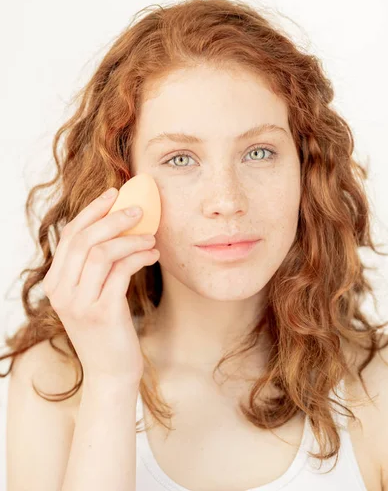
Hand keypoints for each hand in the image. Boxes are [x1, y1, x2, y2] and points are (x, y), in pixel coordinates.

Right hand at [42, 188, 158, 384]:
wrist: (111, 372)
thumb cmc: (107, 328)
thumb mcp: (91, 294)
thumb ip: (94, 265)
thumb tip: (118, 223)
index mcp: (55, 283)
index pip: (70, 235)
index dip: (92, 210)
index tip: (114, 194)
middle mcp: (61, 291)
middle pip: (84, 239)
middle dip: (114, 218)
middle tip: (139, 211)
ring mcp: (79, 303)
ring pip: (102, 252)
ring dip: (132, 239)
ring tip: (151, 239)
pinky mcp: (102, 313)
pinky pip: (121, 271)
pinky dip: (140, 256)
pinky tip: (153, 255)